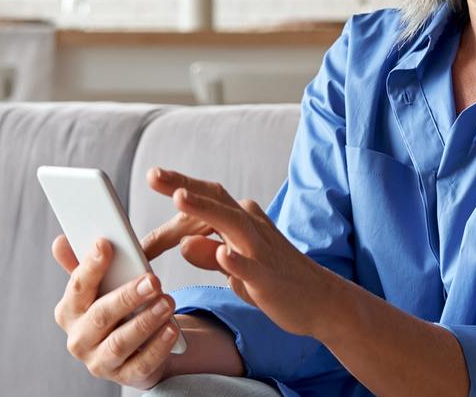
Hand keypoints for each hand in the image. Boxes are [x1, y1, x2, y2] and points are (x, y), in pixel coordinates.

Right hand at [51, 236, 181, 390]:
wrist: (133, 350)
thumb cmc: (114, 311)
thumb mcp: (100, 288)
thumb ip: (84, 265)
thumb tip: (60, 242)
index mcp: (69, 312)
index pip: (77, 288)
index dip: (90, 266)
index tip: (106, 244)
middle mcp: (79, 340)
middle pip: (100, 317)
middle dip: (127, 296)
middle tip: (153, 280)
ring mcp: (100, 362)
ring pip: (120, 343)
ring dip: (145, 321)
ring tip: (167, 302)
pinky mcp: (125, 377)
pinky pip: (141, 364)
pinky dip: (157, 347)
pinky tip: (171, 329)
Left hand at [150, 168, 339, 338]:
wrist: (321, 301)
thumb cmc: (275, 281)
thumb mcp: (234, 267)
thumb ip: (208, 254)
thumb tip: (183, 243)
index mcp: (243, 221)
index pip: (208, 199)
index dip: (179, 188)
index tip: (154, 176)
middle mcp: (252, 227)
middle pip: (216, 200)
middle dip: (184, 186)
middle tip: (154, 175)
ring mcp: (261, 251)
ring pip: (231, 224)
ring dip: (206, 210)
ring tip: (179, 198)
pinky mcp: (269, 278)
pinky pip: (250, 267)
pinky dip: (235, 259)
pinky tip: (221, 253)